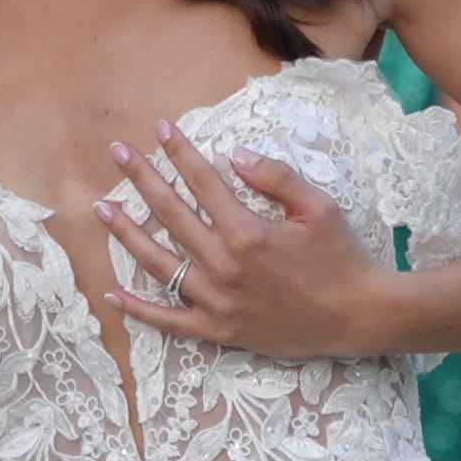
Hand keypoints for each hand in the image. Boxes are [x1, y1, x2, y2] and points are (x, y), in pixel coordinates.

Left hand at [88, 134, 396, 359]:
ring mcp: (217, 303)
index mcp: (248, 233)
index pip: (202, 182)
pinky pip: (169, 321)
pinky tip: (113, 293)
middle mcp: (224, 267)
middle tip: (118, 152)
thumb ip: (276, 177)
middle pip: (171, 214)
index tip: (161, 129)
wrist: (358, 317)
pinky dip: (139, 310)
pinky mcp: (219, 331)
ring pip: (158, 263)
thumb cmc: (342, 258)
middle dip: (142, 178)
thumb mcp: (320, 207)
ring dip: (126, 233)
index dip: (180, 152)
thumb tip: (234, 155)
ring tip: (102, 208)